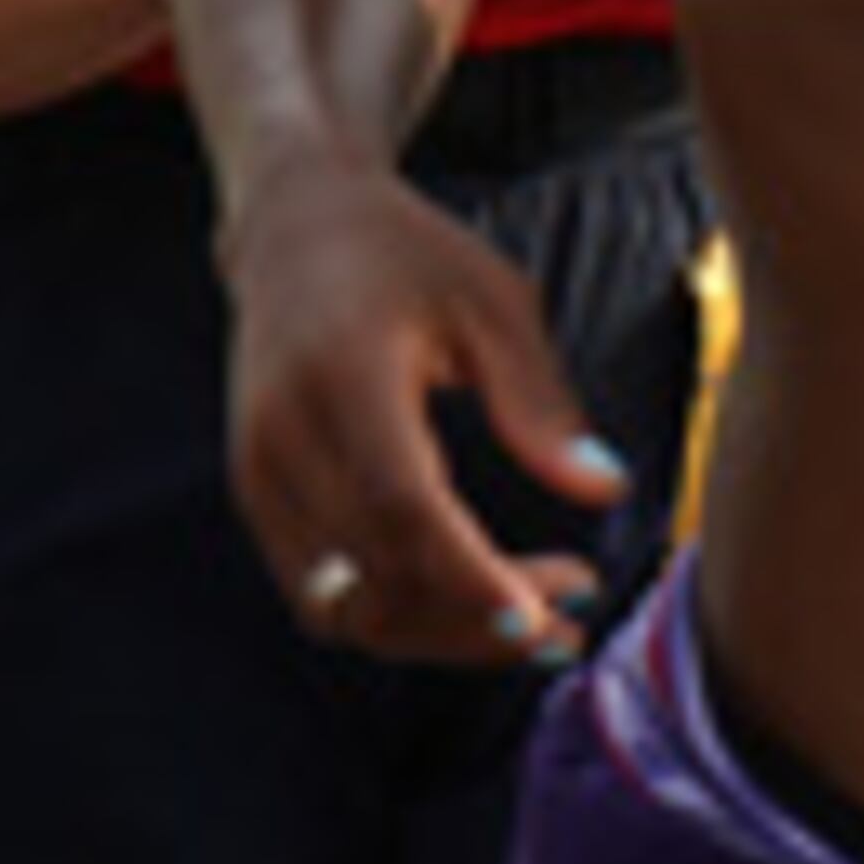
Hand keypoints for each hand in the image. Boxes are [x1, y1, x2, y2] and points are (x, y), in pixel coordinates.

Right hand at [219, 146, 625, 666]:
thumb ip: (540, 402)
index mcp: (343, 376)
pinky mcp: (257, 498)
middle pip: (376, 575)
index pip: (401, 506)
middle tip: (572, 620)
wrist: (295, 226)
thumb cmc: (408, 256)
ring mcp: (258, 475)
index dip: (470, 575)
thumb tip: (606, 489)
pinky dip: (398, 616)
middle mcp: (283, 436)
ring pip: (345, 608)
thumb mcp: (493, 301)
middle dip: (476, 620)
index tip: (544, 613)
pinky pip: (324, 594)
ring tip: (536, 630)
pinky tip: (471, 608)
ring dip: (439, 637)